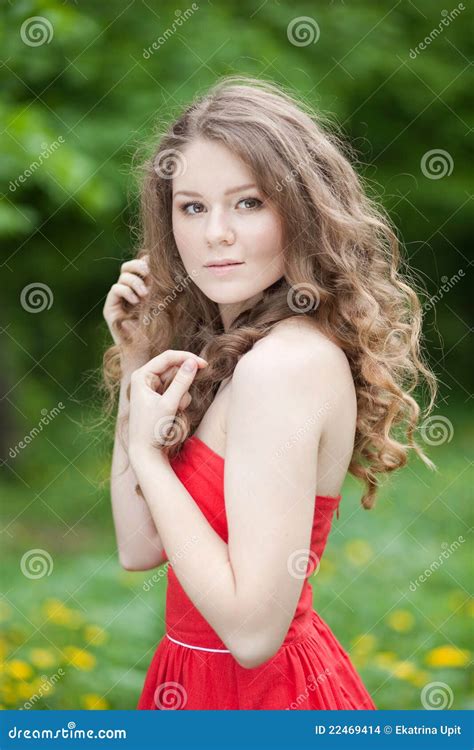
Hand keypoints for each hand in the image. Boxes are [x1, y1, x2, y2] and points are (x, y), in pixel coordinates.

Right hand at [103, 255, 150, 368]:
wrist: (146, 351)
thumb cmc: (158, 330)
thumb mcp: (163, 303)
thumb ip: (161, 285)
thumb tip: (160, 265)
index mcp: (141, 289)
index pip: (138, 266)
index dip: (145, 262)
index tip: (155, 266)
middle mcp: (128, 292)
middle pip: (127, 267)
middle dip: (138, 266)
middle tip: (148, 274)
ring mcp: (118, 300)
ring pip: (122, 277)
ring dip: (135, 282)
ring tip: (144, 295)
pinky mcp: (111, 308)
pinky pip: (115, 289)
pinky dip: (126, 291)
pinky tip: (136, 301)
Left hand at [128, 350, 207, 465]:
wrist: (145, 451)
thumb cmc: (152, 429)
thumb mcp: (169, 404)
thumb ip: (181, 383)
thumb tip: (193, 362)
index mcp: (141, 375)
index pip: (167, 357)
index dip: (187, 358)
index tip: (204, 364)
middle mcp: (145, 378)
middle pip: (173, 367)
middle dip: (183, 382)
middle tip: (193, 389)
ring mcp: (152, 387)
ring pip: (177, 380)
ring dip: (182, 393)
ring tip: (176, 410)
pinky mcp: (159, 396)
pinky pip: (176, 391)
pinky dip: (180, 400)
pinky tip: (174, 412)